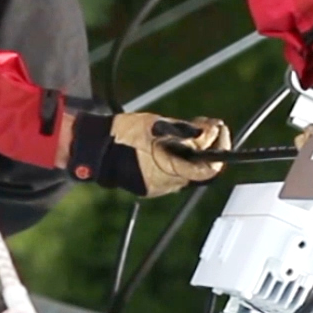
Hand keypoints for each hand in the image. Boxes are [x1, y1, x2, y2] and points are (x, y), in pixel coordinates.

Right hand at [65, 108, 230, 197]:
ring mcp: (158, 188)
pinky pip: (173, 174)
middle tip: (206, 124)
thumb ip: (185, 131)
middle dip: (206, 146)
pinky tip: (173, 143)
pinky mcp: (150, 186)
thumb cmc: (122, 135)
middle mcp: (167, 185)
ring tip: (189, 131)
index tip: (219, 130)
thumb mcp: (157, 125)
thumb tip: (209, 131)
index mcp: (169, 170)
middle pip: (199, 168)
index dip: (220, 148)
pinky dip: (178, 159)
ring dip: (193, 153)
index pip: (209, 169)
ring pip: (186, 171)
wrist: (92, 148)